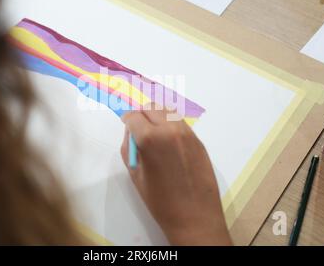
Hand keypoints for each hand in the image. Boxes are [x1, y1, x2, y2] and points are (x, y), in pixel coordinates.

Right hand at [121, 106, 231, 245]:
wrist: (194, 216)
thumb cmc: (160, 200)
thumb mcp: (135, 174)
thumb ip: (129, 147)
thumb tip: (132, 131)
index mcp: (150, 138)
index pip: (133, 116)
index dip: (126, 119)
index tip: (125, 124)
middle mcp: (170, 129)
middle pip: (151, 107)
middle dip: (141, 114)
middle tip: (138, 128)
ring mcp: (187, 133)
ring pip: (168, 111)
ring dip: (157, 116)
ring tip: (153, 132)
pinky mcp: (198, 140)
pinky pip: (180, 123)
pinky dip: (170, 125)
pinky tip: (168, 141)